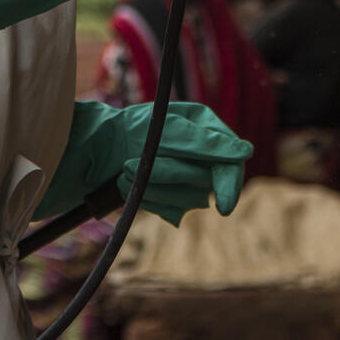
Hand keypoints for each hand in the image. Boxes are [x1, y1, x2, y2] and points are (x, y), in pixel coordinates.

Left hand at [35, 101, 252, 226]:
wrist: (93, 150)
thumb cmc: (130, 130)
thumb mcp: (166, 129)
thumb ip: (205, 143)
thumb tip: (246, 152)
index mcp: (208, 129)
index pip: (231, 162)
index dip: (230, 185)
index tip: (224, 208)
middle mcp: (203, 155)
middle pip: (204, 183)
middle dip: (165, 176)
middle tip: (128, 166)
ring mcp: (189, 178)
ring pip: (187, 200)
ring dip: (151, 188)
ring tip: (124, 171)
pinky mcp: (173, 198)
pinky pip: (171, 210)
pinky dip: (148, 199)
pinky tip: (130, 184)